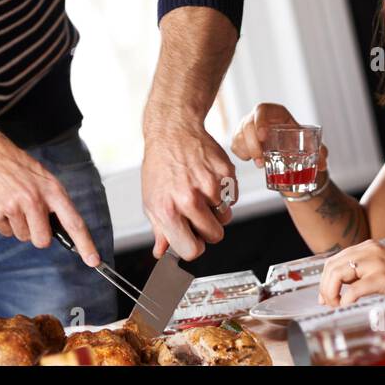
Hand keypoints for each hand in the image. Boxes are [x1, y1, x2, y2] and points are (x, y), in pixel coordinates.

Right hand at [0, 131, 99, 266]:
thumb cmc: (17, 166)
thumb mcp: (43, 178)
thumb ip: (52, 202)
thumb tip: (61, 230)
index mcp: (53, 190)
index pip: (74, 222)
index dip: (85, 244)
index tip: (93, 261)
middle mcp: (35, 199)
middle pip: (42, 240)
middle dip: (36, 235)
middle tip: (28, 216)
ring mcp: (14, 205)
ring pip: (22, 236)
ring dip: (16, 225)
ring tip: (10, 201)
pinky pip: (3, 231)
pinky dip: (1, 221)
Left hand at [142, 118, 237, 260]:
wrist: (173, 132)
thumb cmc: (160, 165)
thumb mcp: (151, 200)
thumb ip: (160, 230)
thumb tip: (162, 252)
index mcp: (168, 210)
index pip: (191, 250)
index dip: (193, 246)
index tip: (192, 239)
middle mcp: (189, 199)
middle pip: (215, 236)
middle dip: (208, 230)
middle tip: (198, 216)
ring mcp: (210, 186)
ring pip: (226, 217)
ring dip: (217, 211)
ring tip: (202, 193)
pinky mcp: (226, 173)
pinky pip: (233, 198)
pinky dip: (224, 194)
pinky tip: (209, 180)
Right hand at [230, 102, 328, 177]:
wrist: (285, 146)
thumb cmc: (295, 139)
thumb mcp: (307, 142)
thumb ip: (319, 150)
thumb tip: (323, 163)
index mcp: (274, 112)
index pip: (261, 110)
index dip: (260, 121)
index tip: (263, 136)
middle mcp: (257, 117)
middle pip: (247, 125)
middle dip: (252, 145)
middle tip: (261, 161)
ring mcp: (245, 127)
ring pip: (239, 137)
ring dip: (248, 152)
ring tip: (260, 164)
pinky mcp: (239, 137)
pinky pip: (234, 146)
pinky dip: (242, 154)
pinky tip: (251, 159)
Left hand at [317, 240, 384, 306]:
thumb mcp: (380, 267)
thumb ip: (361, 272)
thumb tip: (339, 288)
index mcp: (366, 246)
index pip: (333, 260)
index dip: (324, 279)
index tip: (324, 296)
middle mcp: (368, 250)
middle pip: (332, 266)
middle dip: (325, 287)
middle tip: (328, 303)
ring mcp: (375, 262)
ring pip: (338, 274)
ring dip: (331, 293)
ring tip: (336, 305)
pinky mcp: (382, 277)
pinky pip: (355, 289)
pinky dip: (346, 299)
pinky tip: (347, 305)